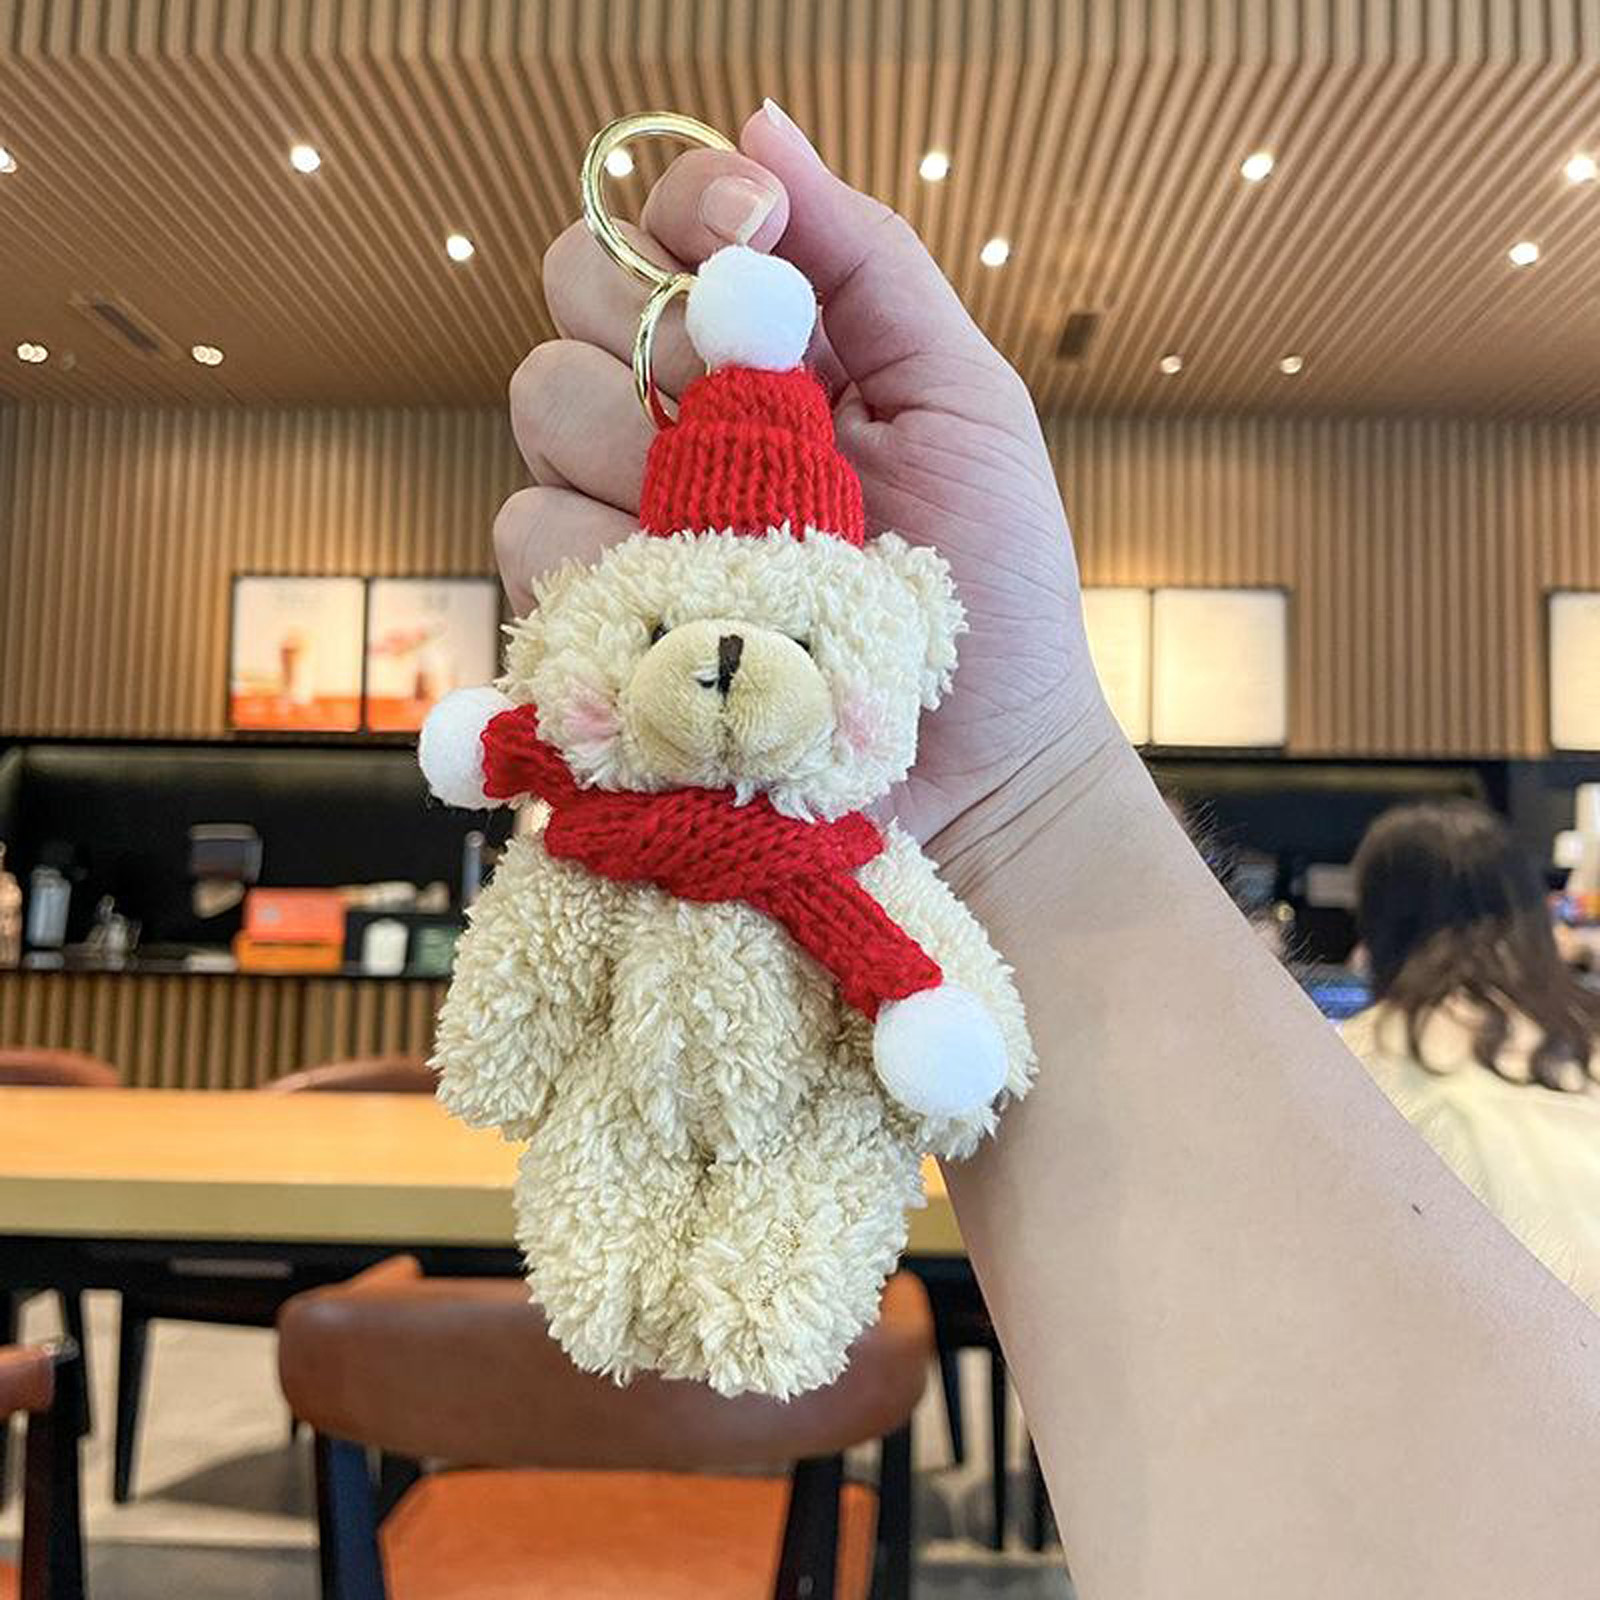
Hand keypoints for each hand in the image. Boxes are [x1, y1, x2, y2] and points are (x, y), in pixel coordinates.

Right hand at [498, 99, 1114, 844]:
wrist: (983, 769)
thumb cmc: (992, 593)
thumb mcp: (964, 403)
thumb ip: (870, 263)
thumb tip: (765, 122)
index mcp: (767, 355)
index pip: (663, 227)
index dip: (685, 204)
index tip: (753, 230)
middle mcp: (678, 423)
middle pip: (574, 295)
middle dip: (663, 332)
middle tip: (767, 413)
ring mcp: (626, 520)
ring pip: (542, 410)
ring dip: (645, 458)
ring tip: (763, 543)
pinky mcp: (593, 618)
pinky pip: (532, 537)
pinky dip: (613, 561)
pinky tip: (706, 607)